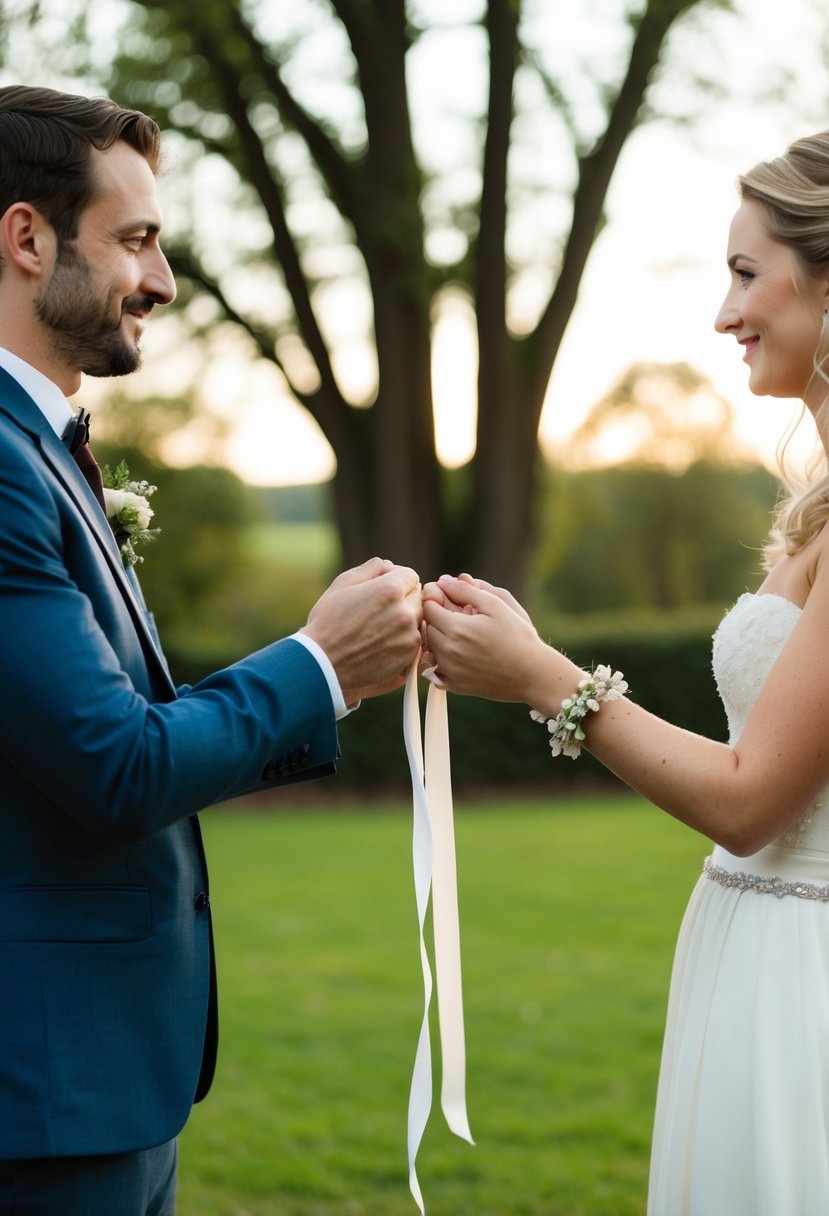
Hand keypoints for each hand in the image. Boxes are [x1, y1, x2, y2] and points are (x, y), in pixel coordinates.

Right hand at [302, 557, 422, 700]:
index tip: (383, 588)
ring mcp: (409, 636)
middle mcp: (405, 612)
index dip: (396, 579)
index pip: (410, 576)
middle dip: (403, 599)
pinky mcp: (408, 657)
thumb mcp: (342, 585)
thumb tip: (386, 565)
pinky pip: (414, 641)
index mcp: (390, 590)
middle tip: (379, 609)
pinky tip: (381, 643)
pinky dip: (402, 640)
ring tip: (378, 627)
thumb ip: (369, 569)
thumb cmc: (327, 622)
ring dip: (404, 620)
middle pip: (416, 597)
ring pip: (417, 620)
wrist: (323, 664)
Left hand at [421, 573, 544, 700]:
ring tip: (461, 634)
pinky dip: (442, 659)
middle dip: (436, 619)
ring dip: (438, 638)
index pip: (427, 607)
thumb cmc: (517, 636)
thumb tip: (443, 581)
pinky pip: (435, 668)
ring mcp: (450, 671)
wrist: (531, 673)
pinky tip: (461, 653)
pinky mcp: (454, 685)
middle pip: (425, 628)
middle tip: (458, 617)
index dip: (436, 599)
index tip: (449, 599)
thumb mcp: (495, 605)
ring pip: (428, 648)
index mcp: (456, 629)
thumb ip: (466, 590)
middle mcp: (448, 652)